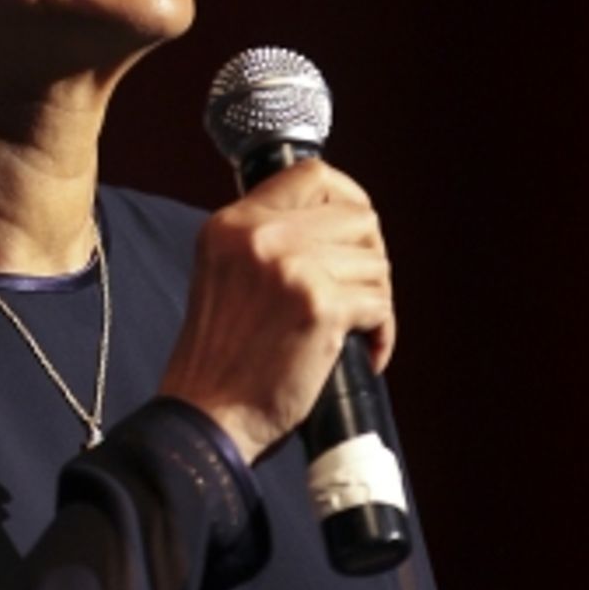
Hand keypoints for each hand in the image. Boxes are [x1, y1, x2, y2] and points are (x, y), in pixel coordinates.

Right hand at [158, 161, 394, 463]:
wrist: (207, 415)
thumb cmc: (220, 359)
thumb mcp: (225, 274)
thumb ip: (266, 243)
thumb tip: (337, 226)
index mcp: (232, 224)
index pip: (312, 174)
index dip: (349, 197)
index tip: (356, 230)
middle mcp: (259, 236)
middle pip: (358, 217)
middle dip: (370, 257)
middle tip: (358, 294)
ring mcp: (290, 267)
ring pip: (375, 262)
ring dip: (376, 299)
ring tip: (355, 329)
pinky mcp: (319, 306)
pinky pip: (380, 305)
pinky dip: (382, 333)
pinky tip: (364, 353)